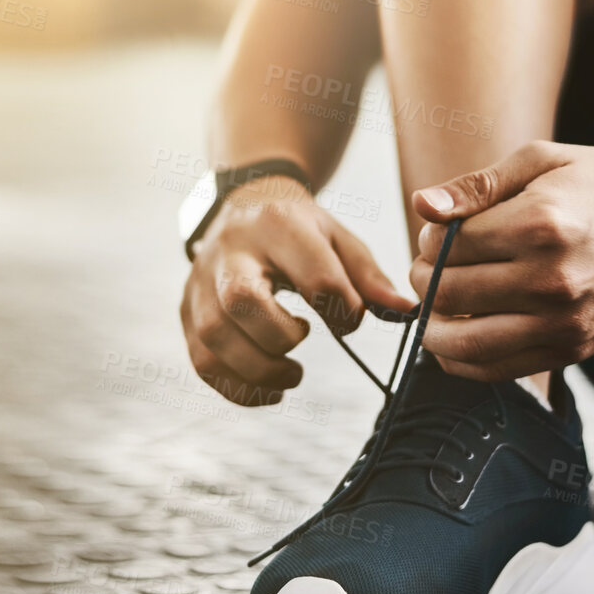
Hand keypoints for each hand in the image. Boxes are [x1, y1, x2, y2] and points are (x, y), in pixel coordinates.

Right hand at [180, 176, 414, 405]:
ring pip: (214, 336)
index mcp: (277, 225)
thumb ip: (369, 276)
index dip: (342, 309)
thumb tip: (406, 312)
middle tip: (304, 346)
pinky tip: (268, 387)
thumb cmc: (297, 230)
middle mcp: (230, 251)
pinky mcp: (187, 311)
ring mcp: (201, 282)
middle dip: (280, 339)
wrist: (241, 206)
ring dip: (258, 371)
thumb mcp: (337, 238)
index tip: (348, 319)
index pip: (313, 274)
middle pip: (241, 301)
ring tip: (290, 375)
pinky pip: (202, 361)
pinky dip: (238, 387)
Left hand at [407, 141, 593, 380]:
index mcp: (540, 224)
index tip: (439, 231)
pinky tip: (455, 335)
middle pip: (449, 292)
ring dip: (433, 324)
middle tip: (430, 265)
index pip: (450, 244)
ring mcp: (563, 322)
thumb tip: (421, 206)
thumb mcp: (543, 161)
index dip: (431, 237)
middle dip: (425, 277)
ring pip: (463, 341)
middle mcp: (551, 279)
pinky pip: (495, 370)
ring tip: (436, 304)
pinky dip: (460, 359)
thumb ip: (477, 185)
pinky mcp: (572, 351)